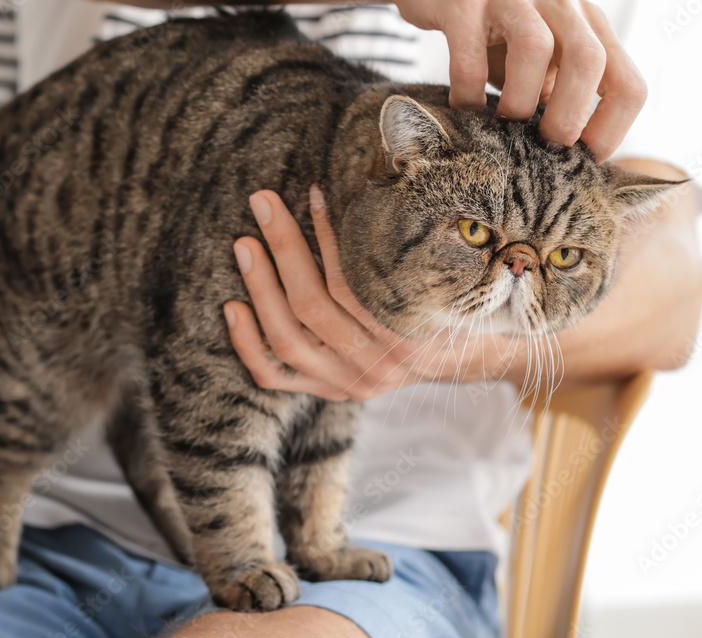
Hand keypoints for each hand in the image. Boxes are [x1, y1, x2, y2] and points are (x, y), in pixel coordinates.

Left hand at [224, 186, 491, 401]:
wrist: (469, 360)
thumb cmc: (456, 306)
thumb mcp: (451, 279)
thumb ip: (414, 249)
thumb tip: (382, 180)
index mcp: (409, 337)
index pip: (354, 284)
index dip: (329, 237)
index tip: (311, 195)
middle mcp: (376, 368)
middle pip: (314, 308)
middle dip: (285, 250)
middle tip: (263, 203)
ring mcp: (346, 384)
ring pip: (287, 340)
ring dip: (261, 289)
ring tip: (245, 244)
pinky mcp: (324, 391)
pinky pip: (273, 376)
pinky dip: (247, 343)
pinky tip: (232, 307)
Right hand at [393, 0, 645, 160]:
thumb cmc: (493, 31)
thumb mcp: (538, 56)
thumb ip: (557, 89)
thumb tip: (569, 147)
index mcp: (586, 23)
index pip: (626, 81)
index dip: (612, 129)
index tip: (585, 159)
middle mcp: (557, 3)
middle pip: (588, 60)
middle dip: (568, 118)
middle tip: (543, 149)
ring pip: (533, 47)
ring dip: (519, 102)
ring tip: (502, 127)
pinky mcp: (462, 3)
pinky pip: (470, 57)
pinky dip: (468, 94)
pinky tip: (464, 108)